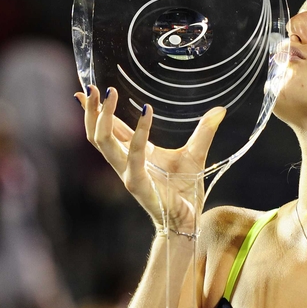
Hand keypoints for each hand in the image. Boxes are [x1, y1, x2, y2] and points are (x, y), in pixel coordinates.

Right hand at [74, 85, 224, 232]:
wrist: (187, 220)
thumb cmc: (185, 190)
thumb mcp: (195, 153)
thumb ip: (204, 131)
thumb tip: (220, 110)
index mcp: (135, 154)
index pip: (110, 129)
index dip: (96, 111)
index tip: (86, 90)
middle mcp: (126, 162)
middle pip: (98, 134)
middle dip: (92, 110)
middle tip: (93, 87)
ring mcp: (128, 173)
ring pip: (105, 142)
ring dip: (104, 117)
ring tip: (109, 94)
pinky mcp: (137, 183)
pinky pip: (134, 156)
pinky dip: (139, 134)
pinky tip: (147, 113)